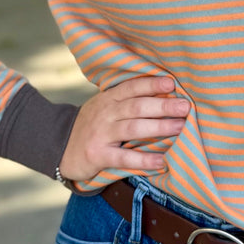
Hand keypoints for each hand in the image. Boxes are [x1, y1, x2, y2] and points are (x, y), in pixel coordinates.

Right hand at [59, 75, 190, 181]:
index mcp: (109, 98)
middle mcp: (105, 113)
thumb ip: (127, 101)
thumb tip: (164, 94)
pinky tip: (161, 161)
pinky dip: (143, 160)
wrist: (59, 147)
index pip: (132, 87)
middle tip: (185, 106)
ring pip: (133, 128)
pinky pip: (123, 158)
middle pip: (137, 106)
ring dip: (159, 127)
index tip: (171, 82)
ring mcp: (101, 134)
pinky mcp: (98, 156)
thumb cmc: (92, 125)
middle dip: (163, 105)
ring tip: (180, 127)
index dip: (151, 84)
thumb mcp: (105, 106)